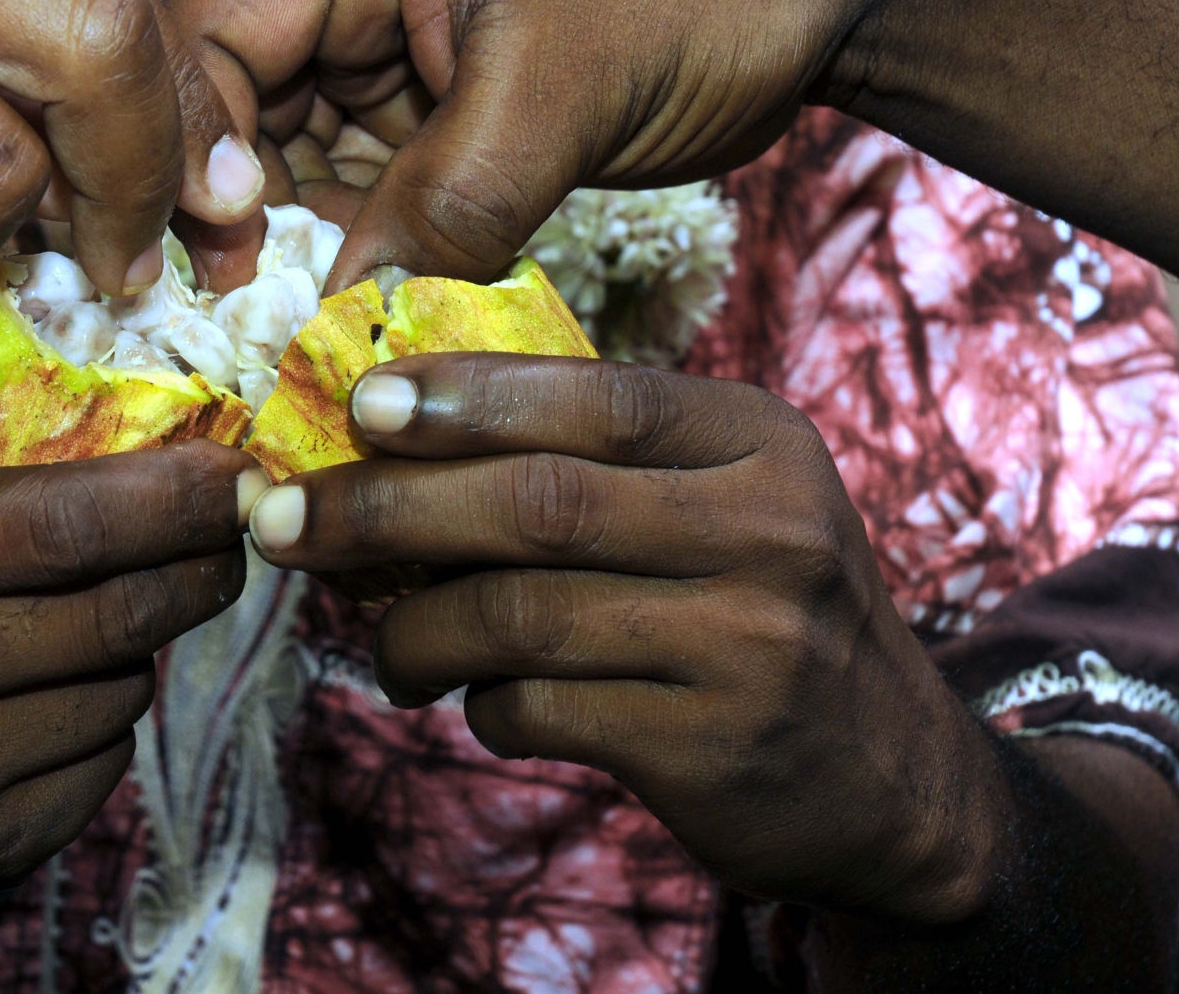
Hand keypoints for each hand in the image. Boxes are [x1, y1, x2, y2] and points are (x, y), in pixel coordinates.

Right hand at [0, 294, 259, 906]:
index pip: (57, 525)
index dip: (172, 495)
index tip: (238, 468)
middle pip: (111, 614)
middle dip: (198, 563)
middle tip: (235, 525)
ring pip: (116, 693)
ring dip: (142, 640)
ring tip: (113, 599)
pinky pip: (97, 770)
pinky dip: (105, 719)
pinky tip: (60, 685)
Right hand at [167, 0, 916, 289]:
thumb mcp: (560, 91)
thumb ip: (441, 212)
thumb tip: (342, 334)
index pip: (201, 35)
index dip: (185, 149)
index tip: (220, 260)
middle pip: (229, 105)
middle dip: (233, 218)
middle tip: (248, 333)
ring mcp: (396, 44)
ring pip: (295, 161)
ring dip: (301, 249)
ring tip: (309, 343)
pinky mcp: (446, 105)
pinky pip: (371, 187)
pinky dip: (370, 253)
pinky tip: (371, 321)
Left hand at [244, 352, 1007, 925]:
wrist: (896, 781)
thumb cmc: (762, 611)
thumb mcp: (723, 502)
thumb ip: (595, 462)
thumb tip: (392, 433)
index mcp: (758, 440)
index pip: (591, 398)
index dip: (462, 398)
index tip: (357, 403)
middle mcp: (765, 528)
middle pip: (533, 504)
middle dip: (383, 510)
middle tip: (282, 523)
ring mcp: (748, 642)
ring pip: (517, 615)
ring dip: (412, 631)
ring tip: (383, 649)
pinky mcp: (714, 745)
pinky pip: (541, 709)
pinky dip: (482, 705)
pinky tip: (480, 703)